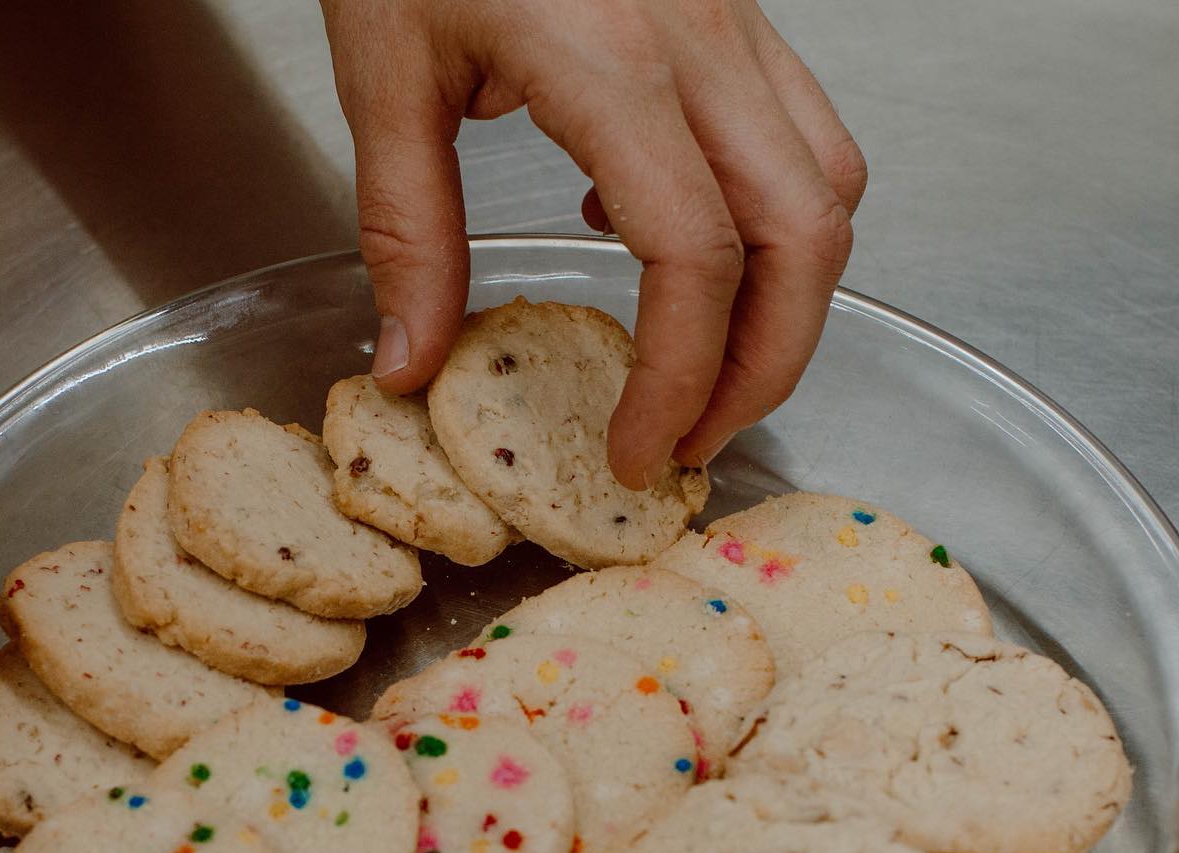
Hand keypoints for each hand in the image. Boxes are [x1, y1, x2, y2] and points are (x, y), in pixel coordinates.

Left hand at [320, 0, 865, 487]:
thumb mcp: (384, 72)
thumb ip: (407, 231)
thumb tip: (411, 362)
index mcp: (612, 59)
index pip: (694, 256)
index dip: (681, 378)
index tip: (637, 449)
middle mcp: (702, 39)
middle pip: (806, 236)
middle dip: (768, 365)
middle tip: (697, 440)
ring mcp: (734, 22)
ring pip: (828, 187)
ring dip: (790, 304)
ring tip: (710, 374)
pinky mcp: (735, 18)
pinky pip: (799, 136)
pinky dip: (768, 223)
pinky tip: (677, 247)